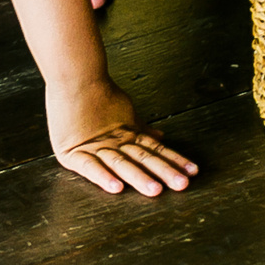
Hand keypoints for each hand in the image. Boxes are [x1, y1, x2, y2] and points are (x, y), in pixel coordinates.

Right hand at [47, 79, 197, 195]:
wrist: (71, 73)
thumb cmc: (96, 92)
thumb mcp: (124, 112)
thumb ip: (140, 128)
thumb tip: (161, 136)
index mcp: (127, 134)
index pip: (155, 149)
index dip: (174, 160)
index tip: (193, 172)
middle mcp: (115, 142)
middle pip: (143, 158)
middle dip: (163, 172)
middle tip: (182, 184)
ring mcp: (94, 147)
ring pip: (121, 163)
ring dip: (139, 177)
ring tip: (155, 190)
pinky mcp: (71, 152)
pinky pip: (88, 166)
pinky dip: (102, 176)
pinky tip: (116, 188)